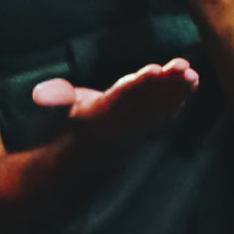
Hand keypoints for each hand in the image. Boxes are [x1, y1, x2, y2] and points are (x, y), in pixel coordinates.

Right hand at [32, 57, 200, 142]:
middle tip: (184, 67)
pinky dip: (179, 99)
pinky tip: (192, 83)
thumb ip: (56, 98)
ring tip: (192, 73)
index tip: (154, 69)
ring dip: (177, 90)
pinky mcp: (146, 132)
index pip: (122, 98)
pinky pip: (165, 115)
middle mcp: (120, 126)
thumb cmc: (68, 128)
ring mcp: (136, 131)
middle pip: (147, 102)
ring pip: (159, 108)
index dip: (138, 84)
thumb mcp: (58, 112)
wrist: (77, 166)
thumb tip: (40, 94)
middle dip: (166, 84)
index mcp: (98, 116)